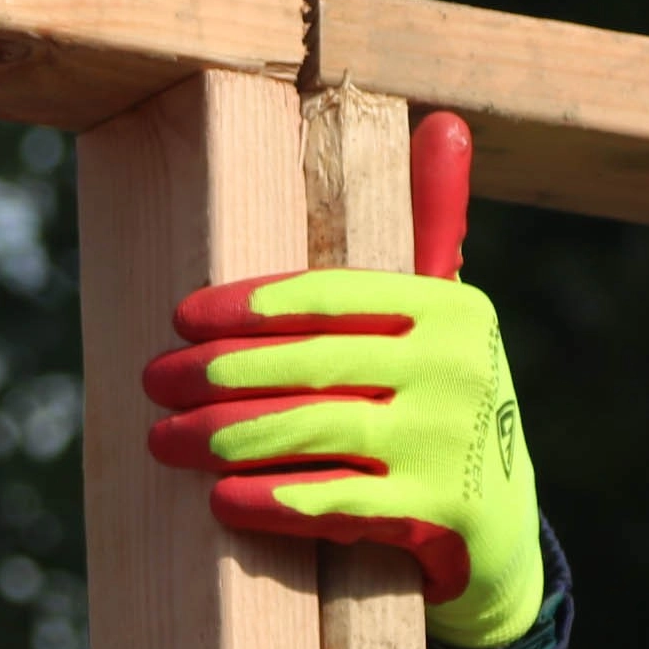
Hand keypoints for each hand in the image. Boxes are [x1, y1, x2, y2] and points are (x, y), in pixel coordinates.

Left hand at [141, 114, 541, 648]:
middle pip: (305, 364)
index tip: (178, 318)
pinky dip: (271, 499)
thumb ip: (429, 225)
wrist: (497, 525)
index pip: (325, 296)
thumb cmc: (437, 400)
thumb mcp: (442, 315)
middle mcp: (457, 369)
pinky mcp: (440, 516)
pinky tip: (220, 497)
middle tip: (151, 380)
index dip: (243, 307)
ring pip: (308, 429)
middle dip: (213, 373)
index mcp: (449, 308)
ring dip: (220, 436)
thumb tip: (443, 122)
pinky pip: (337, 503)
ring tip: (162, 440)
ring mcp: (449, 444)